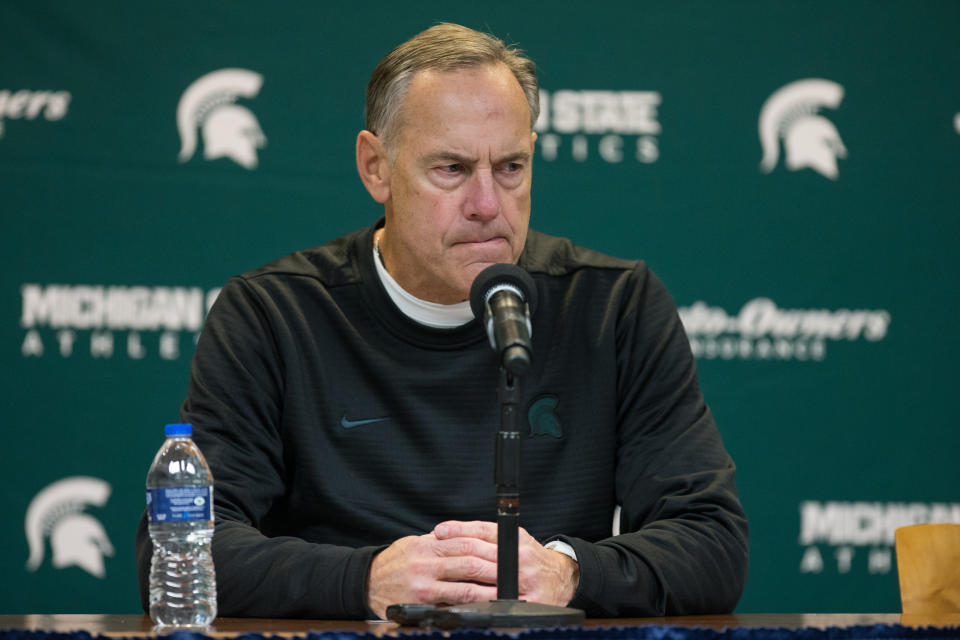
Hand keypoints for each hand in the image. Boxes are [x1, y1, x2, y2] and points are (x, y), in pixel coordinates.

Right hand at [366, 527, 497, 618]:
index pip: (465, 542)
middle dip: (495, 568)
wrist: (366, 583)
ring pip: (465, 587)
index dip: (489, 547)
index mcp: (427, 545)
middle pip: (469, 563)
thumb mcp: (415, 544)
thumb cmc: (395, 563)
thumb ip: (441, 543)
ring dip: (489, 590)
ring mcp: (423, 586)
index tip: (507, 551)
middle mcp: (425, 564)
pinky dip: (471, 606)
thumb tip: (473, 541)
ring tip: (506, 591)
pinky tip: (484, 606)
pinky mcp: (422, 605)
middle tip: (514, 572)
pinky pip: (451, 605)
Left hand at [433, 521, 579, 607]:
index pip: (482, 530)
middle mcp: (521, 557)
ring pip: (487, 579)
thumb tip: (447, 532)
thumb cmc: (531, 558)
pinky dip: (481, 603)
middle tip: (431, 559)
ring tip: (442, 581)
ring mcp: (526, 580)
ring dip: (462, 581)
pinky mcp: (530, 600)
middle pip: (480, 555)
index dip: (458, 530)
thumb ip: (486, 535)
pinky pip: (500, 603)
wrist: (561, 577)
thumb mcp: (514, 539)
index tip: (438, 531)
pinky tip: (465, 603)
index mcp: (515, 539)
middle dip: (454, 557)